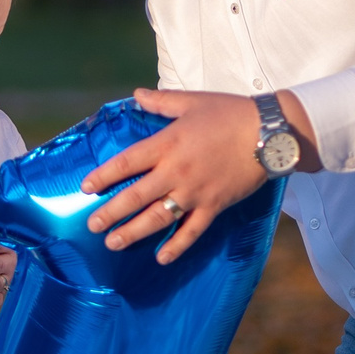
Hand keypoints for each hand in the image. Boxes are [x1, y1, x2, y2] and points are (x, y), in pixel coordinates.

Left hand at [81, 87, 314, 263]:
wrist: (269, 132)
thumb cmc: (230, 112)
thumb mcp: (192, 102)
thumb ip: (161, 102)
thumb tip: (136, 94)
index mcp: (167, 144)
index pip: (126, 163)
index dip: (103, 176)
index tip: (86, 188)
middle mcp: (176, 171)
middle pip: (135, 196)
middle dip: (111, 212)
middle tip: (92, 225)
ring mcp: (194, 192)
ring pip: (158, 217)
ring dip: (133, 232)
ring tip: (113, 243)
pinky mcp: (214, 206)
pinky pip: (192, 231)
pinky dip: (177, 246)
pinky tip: (161, 258)